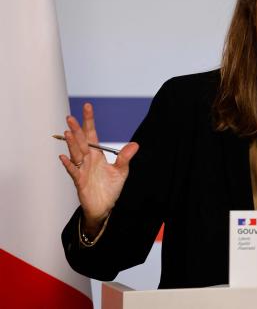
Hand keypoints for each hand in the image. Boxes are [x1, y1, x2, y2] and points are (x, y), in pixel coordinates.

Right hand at [58, 103, 137, 233]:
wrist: (104, 207)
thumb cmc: (110, 188)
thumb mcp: (121, 171)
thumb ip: (125, 157)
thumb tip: (136, 144)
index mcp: (97, 155)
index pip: (92, 134)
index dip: (89, 121)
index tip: (87, 107)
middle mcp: (87, 160)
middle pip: (81, 142)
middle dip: (76, 130)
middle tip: (71, 117)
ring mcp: (82, 170)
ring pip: (75, 154)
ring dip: (71, 143)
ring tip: (68, 132)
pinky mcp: (80, 182)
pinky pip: (73, 172)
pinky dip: (68, 165)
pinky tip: (64, 157)